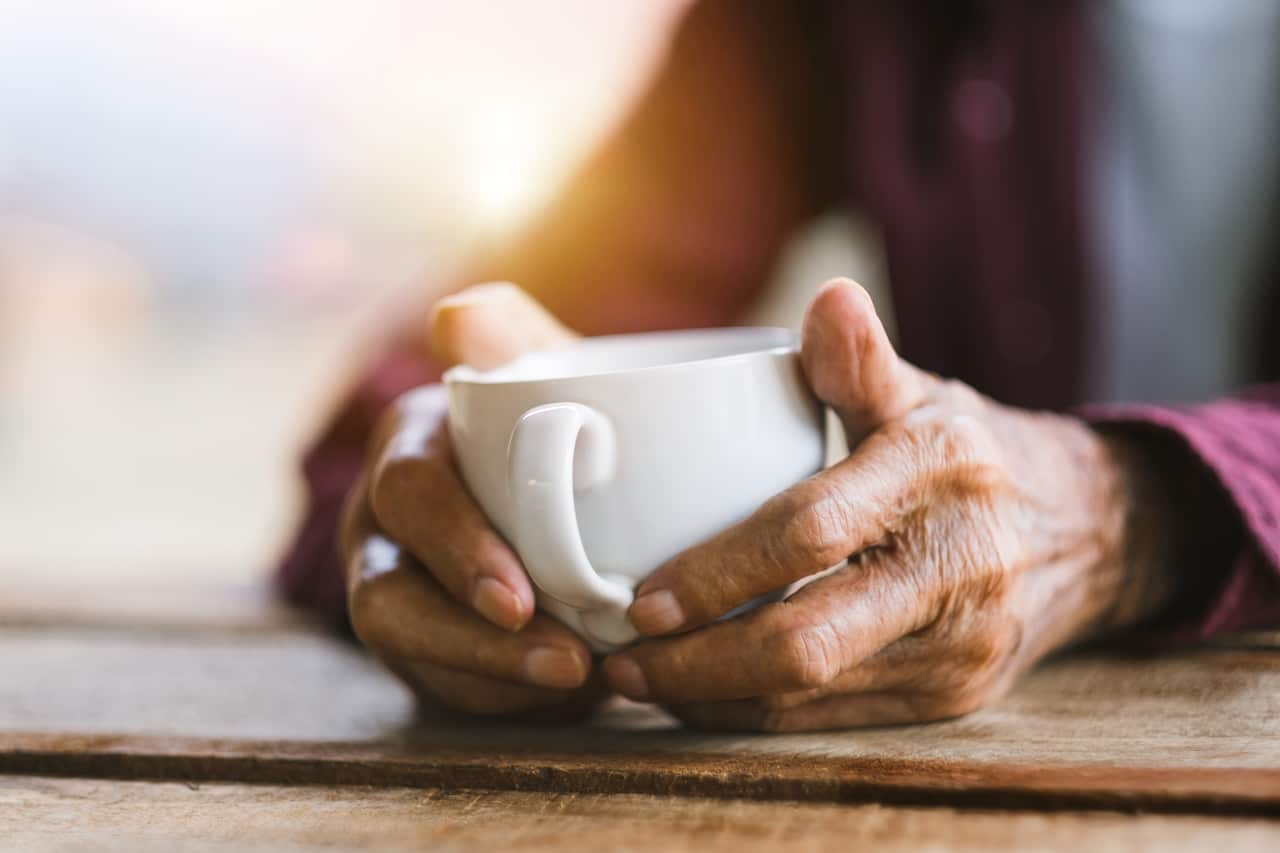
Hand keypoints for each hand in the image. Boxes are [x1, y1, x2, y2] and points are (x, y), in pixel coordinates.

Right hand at [341, 283, 606, 718]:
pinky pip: (442, 686)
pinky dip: (503, 697)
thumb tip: (456, 315)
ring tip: (581, 687)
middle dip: (468, 640)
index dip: (456, 548)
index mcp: (412, 445)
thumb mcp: (545, 372)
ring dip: (491, 680)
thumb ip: (509, 338)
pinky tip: (571, 695)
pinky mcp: (418, 642)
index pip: (409, 493)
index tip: (522, 597)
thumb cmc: (560, 421)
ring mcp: (393, 586)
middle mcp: (382, 520)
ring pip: (408, 653)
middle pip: (387, 596)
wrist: (569, 480)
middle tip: (567, 662)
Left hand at [601, 278, 1183, 730]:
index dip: (716, 573)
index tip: (638, 599)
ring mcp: (961, 647)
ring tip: (639, 681)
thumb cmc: (972, 454)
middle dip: (697, 664)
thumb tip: (829, 296)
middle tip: (617, 661)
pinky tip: (706, 698)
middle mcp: (956, 570)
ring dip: (714, 698)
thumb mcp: (926, 395)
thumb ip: (863, 359)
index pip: (810, 532)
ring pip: (814, 697)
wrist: (1089, 530)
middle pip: (806, 643)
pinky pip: (838, 719)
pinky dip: (761, 714)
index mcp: (937, 473)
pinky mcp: (955, 697)